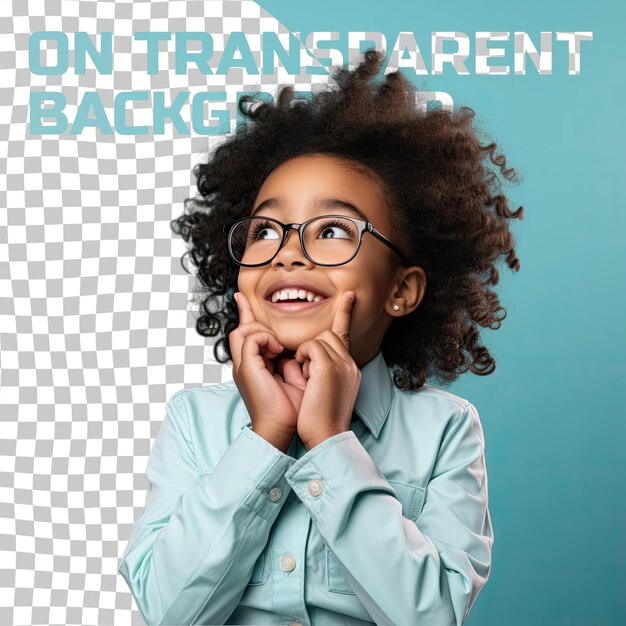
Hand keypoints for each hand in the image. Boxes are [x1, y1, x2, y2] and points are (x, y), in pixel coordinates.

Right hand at [230, 291, 303, 446]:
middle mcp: (246, 364)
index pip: (248, 335)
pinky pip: (250, 338)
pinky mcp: (246, 368)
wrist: (283, 427)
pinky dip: (266, 339)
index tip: (242, 297)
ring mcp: (243, 366)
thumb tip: (301, 344)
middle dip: (247, 314)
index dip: (245, 315)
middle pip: (241, 329)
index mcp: (255, 366)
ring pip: (242, 330)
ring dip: (263, 332)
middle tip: (250, 303)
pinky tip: (279, 350)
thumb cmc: (293, 407)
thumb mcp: (295, 375)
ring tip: (280, 346)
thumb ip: (292, 358)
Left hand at [294, 291, 360, 449]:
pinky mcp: (331, 366)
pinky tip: (307, 379)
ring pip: (319, 338)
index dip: (345, 313)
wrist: (325, 437)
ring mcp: (343, 362)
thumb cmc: (319, 420)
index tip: (348, 296)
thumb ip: (320, 370)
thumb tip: (308, 358)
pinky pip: (310, 346)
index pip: (345, 334)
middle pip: (327, 334)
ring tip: (309, 382)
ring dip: (305, 357)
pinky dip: (302, 360)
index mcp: (349, 368)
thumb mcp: (323, 390)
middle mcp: (349, 362)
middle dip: (310, 348)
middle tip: (306, 375)